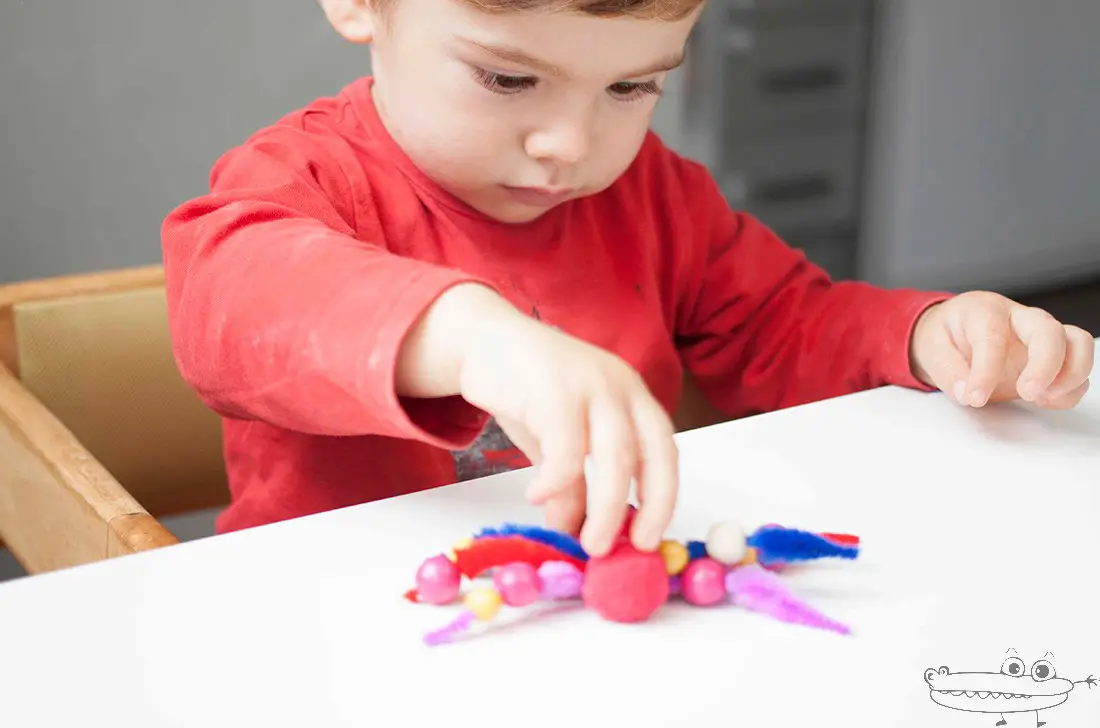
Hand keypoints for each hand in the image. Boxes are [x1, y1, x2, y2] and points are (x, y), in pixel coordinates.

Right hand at [450, 289, 677, 557]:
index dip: (663, 499)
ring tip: (585, 542)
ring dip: (606, 508)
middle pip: (647, 456)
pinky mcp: (556, 387)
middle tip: (616, 550)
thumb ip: (572, 484)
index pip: (665, 452)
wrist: (484, 340)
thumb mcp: (557, 443)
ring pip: (616, 455)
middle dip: (639, 511)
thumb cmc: (528, 391)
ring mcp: (592, 384)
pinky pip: (566, 447)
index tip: (648, 541)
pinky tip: (536, 496)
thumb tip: (575, 533)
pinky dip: (556, 481)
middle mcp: (622, 388)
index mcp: (633, 399)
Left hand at [909, 291, 1093, 408]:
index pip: (993, 337)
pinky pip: (1077, 367)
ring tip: (1044, 398)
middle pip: (1049, 331)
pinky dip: (1072, 388)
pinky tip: (1045, 400)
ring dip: (1071, 374)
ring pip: (1078, 343)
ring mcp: (1041, 335)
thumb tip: (967, 392)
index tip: (974, 397)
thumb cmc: (947, 335)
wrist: (955, 330)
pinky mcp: (1054, 355)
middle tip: (1026, 393)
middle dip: (1044, 365)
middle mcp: (1020, 318)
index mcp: (984, 311)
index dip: (986, 370)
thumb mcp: (932, 349)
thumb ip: (947, 371)